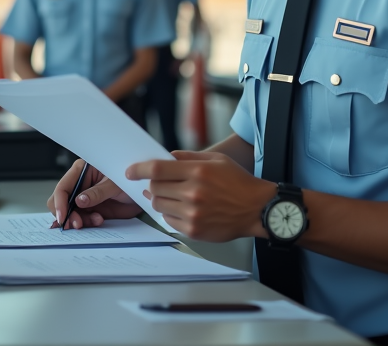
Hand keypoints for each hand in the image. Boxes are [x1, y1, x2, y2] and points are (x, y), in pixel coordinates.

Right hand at [46, 159, 140, 229]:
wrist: (143, 192)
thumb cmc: (130, 179)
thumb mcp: (114, 184)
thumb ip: (97, 192)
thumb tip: (79, 201)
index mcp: (81, 171)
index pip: (63, 188)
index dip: (60, 203)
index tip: (63, 217)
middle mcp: (80, 185)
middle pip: (61, 202)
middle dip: (67, 215)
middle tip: (78, 224)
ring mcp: (84, 198)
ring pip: (70, 214)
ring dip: (79, 221)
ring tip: (97, 220)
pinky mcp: (91, 209)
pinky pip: (82, 219)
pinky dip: (87, 224)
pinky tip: (98, 220)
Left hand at [127, 150, 273, 241]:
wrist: (257, 209)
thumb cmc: (238, 183)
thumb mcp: (216, 160)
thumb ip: (189, 157)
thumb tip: (166, 157)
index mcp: (198, 172)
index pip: (157, 169)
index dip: (139, 169)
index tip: (130, 171)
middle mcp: (193, 193)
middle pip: (155, 187)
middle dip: (151, 184)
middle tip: (156, 183)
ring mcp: (193, 213)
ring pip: (159, 205)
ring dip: (159, 199)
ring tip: (169, 195)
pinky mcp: (194, 229)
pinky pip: (168, 220)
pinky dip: (169, 213)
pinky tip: (179, 208)